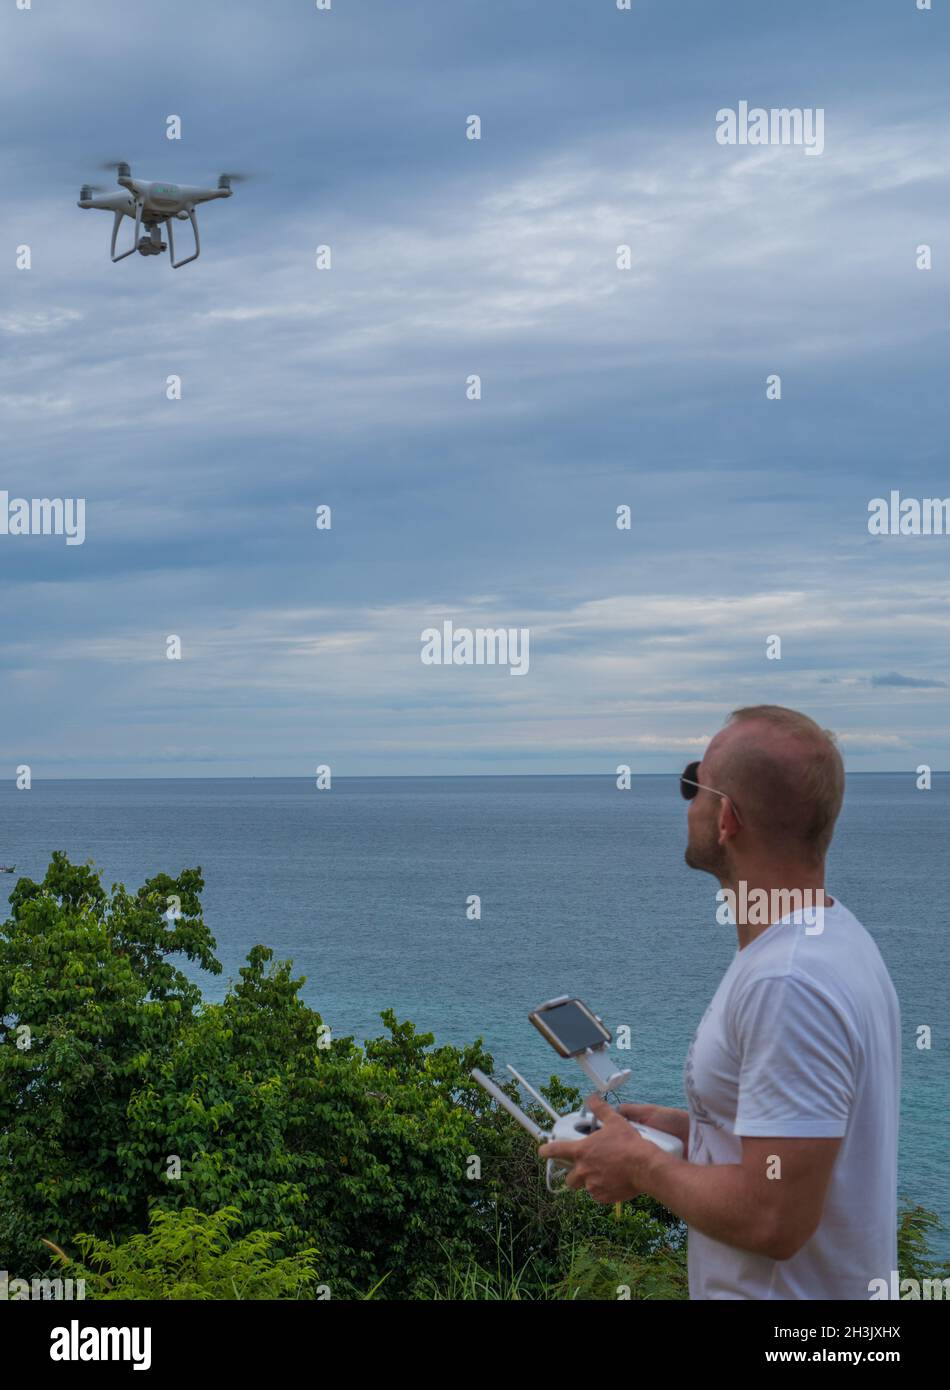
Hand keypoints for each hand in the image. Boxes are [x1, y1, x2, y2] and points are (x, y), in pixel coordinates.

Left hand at [538, 1094, 675, 1203]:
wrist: (645, 1167)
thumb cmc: (629, 1144)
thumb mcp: (614, 1121)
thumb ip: (600, 1109)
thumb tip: (592, 1097)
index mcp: (582, 1151)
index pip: (555, 1151)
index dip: (546, 1150)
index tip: (542, 1151)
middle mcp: (583, 1170)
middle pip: (569, 1177)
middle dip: (575, 1173)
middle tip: (587, 1167)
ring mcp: (592, 1185)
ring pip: (585, 1186)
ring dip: (590, 1181)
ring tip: (605, 1173)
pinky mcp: (603, 1197)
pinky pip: (598, 1195)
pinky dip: (603, 1190)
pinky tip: (614, 1181)